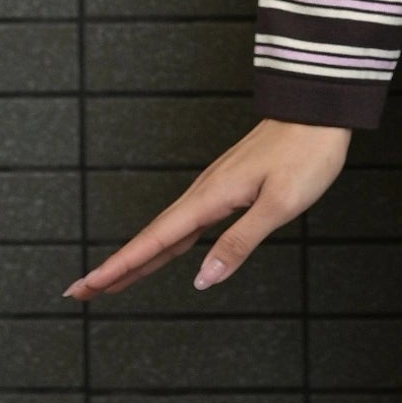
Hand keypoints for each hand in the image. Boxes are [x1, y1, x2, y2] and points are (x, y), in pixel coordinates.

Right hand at [62, 117, 352, 303]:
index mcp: (211, 198)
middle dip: (116, 267)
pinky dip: (168, 242)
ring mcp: (214, 187)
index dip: (120, 267)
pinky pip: (187, 221)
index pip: (155, 241)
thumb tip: (203, 278)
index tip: (87, 286)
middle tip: (82, 291)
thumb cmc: (306, 153)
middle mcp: (204, 192)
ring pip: (167, 230)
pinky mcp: (226, 185)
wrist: (319, 112)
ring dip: (139, 256)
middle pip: (151, 238)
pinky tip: (166, 252)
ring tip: (114, 280)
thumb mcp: (279, 204)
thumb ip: (239, 243)